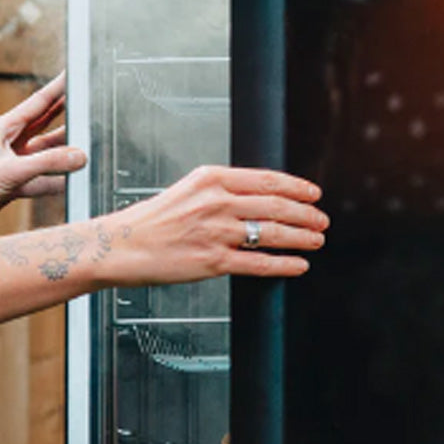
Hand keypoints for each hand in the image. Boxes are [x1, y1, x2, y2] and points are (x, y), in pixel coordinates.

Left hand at [0, 72, 86, 238]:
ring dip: (63, 153)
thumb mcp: (12, 171)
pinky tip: (71, 180)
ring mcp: (12, 165)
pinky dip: (56, 180)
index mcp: (3, 128)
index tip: (72, 76)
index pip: (38, 103)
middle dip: (65, 114)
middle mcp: (8, 143)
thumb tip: (78, 156)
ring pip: (45, 154)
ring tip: (86, 145)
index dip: (57, 89)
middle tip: (85, 103)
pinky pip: (42, 179)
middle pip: (44, 125)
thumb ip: (49, 163)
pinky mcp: (13, 185)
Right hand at [101, 164, 327, 285]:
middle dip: (306, 214)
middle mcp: (217, 202)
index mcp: (211, 178)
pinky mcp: (213, 261)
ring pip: (273, 233)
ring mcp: (217, 232)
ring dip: (301, 238)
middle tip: (321, 220)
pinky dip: (284, 264)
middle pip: (276, 205)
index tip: (313, 193)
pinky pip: (259, 263)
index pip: (267, 179)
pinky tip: (298, 265)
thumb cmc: (151, 220)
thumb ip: (221, 191)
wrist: (121, 245)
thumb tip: (257, 197)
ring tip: (316, 241)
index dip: (297, 187)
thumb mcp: (188, 190)